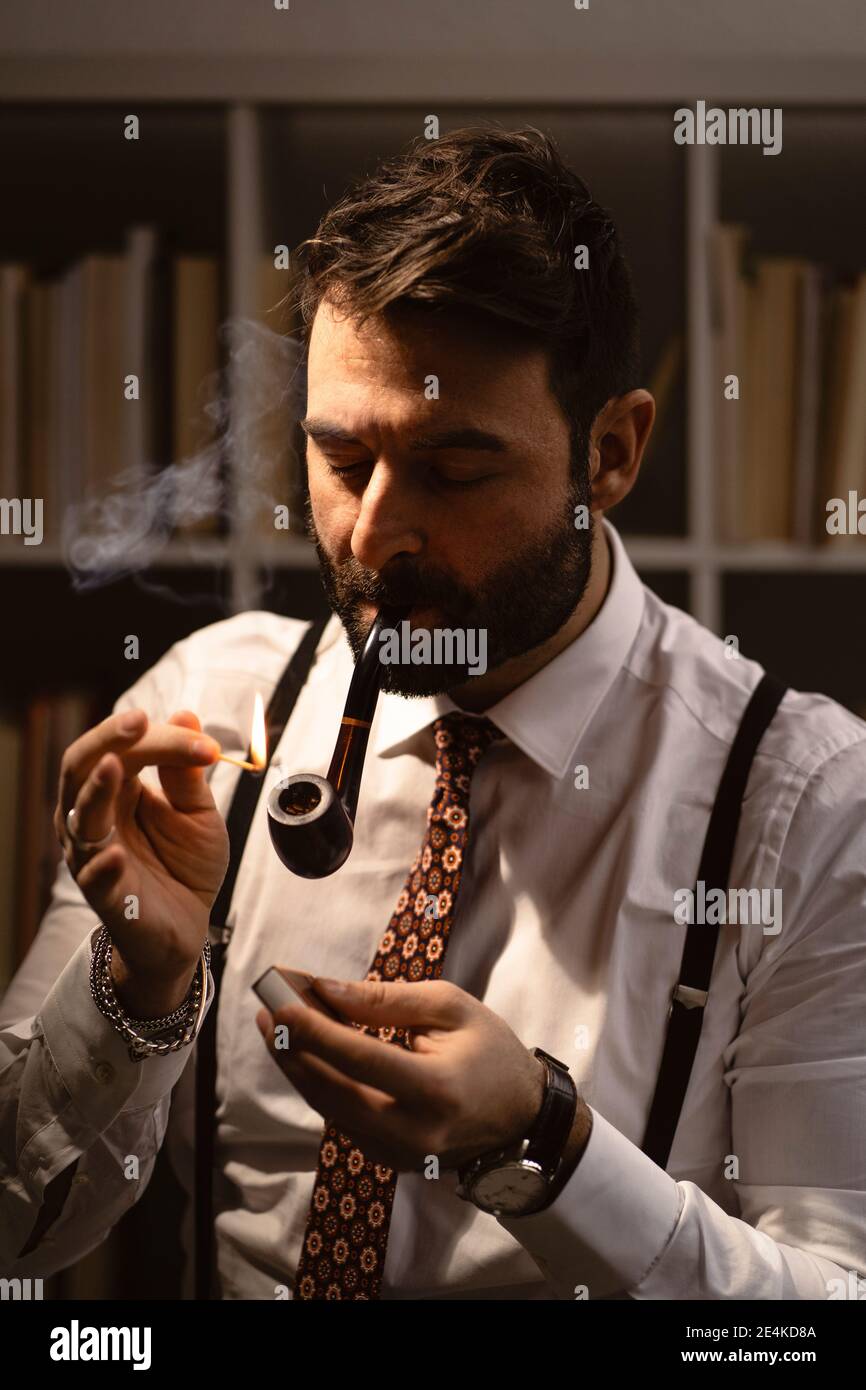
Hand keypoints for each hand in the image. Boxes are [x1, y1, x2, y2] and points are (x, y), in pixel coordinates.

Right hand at [55, 707, 228, 1010]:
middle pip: (83, 766)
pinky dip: (101, 865)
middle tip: (138, 722)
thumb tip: (185, 715)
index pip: (124, 748)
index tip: (205, 744)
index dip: (160, 738)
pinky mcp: (104, 895)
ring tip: (115, 765)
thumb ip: (188, 773)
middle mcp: (94, 816)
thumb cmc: (184, 866)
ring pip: (79, 816)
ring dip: (96, 790)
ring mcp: (92, 854)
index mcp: (117, 790)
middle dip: (108, 740)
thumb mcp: (197, 813)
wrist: (188, 927)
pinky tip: (115, 855)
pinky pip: (92, 877)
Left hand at [255, 977, 547, 1171]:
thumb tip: (326, 990)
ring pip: (329, 1108)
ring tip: (275, 1027)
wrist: (522, 1120)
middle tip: (266, 1011)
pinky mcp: (388, 1161)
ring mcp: (397, 1153)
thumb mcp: (450, 1008)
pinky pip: (342, 1119)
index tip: (278, 1002)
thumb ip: (386, 1001)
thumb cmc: (491, 1053)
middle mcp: (411, 1131)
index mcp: (435, 1090)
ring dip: (298, 1066)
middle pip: (331, 1090)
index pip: (358, 1058)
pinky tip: (306, 1054)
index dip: (313, 1031)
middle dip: (292, 1049)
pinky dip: (321, 1084)